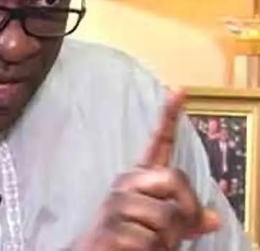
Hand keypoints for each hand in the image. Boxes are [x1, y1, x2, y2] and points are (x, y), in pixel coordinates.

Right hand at [77, 89, 220, 249]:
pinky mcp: (112, 229)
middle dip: (186, 209)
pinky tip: (134, 250)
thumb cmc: (129, 240)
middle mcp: (127, 184)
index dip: (169, 116)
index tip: (180, 90)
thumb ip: (185, 219)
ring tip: (147, 243)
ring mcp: (117, 204)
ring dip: (167, 241)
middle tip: (178, 231)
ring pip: (168, 217)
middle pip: (173, 178)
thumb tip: (212, 218)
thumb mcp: (162, 229)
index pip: (158, 143)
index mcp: (140, 180)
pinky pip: (150, 241)